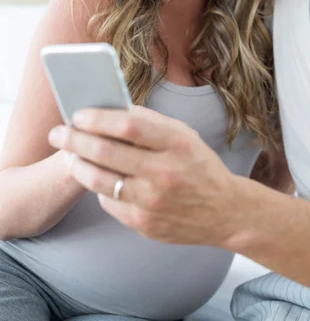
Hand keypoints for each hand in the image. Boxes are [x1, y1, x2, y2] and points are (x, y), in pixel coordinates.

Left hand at [48, 106, 244, 246]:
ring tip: (69, 155)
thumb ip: (151, 122)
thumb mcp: (185, 135)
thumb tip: (112, 111)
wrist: (225, 212)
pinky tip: (97, 178)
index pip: (129, 125)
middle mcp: (164, 172)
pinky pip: (108, 202)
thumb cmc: (200, 166)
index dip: (98, 118)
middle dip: (74, 140)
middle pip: (106, 152)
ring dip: (77, 164)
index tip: (79, 114)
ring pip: (100, 180)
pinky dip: (99, 187)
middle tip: (58, 133)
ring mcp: (153, 201)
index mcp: (177, 143)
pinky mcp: (144, 224)